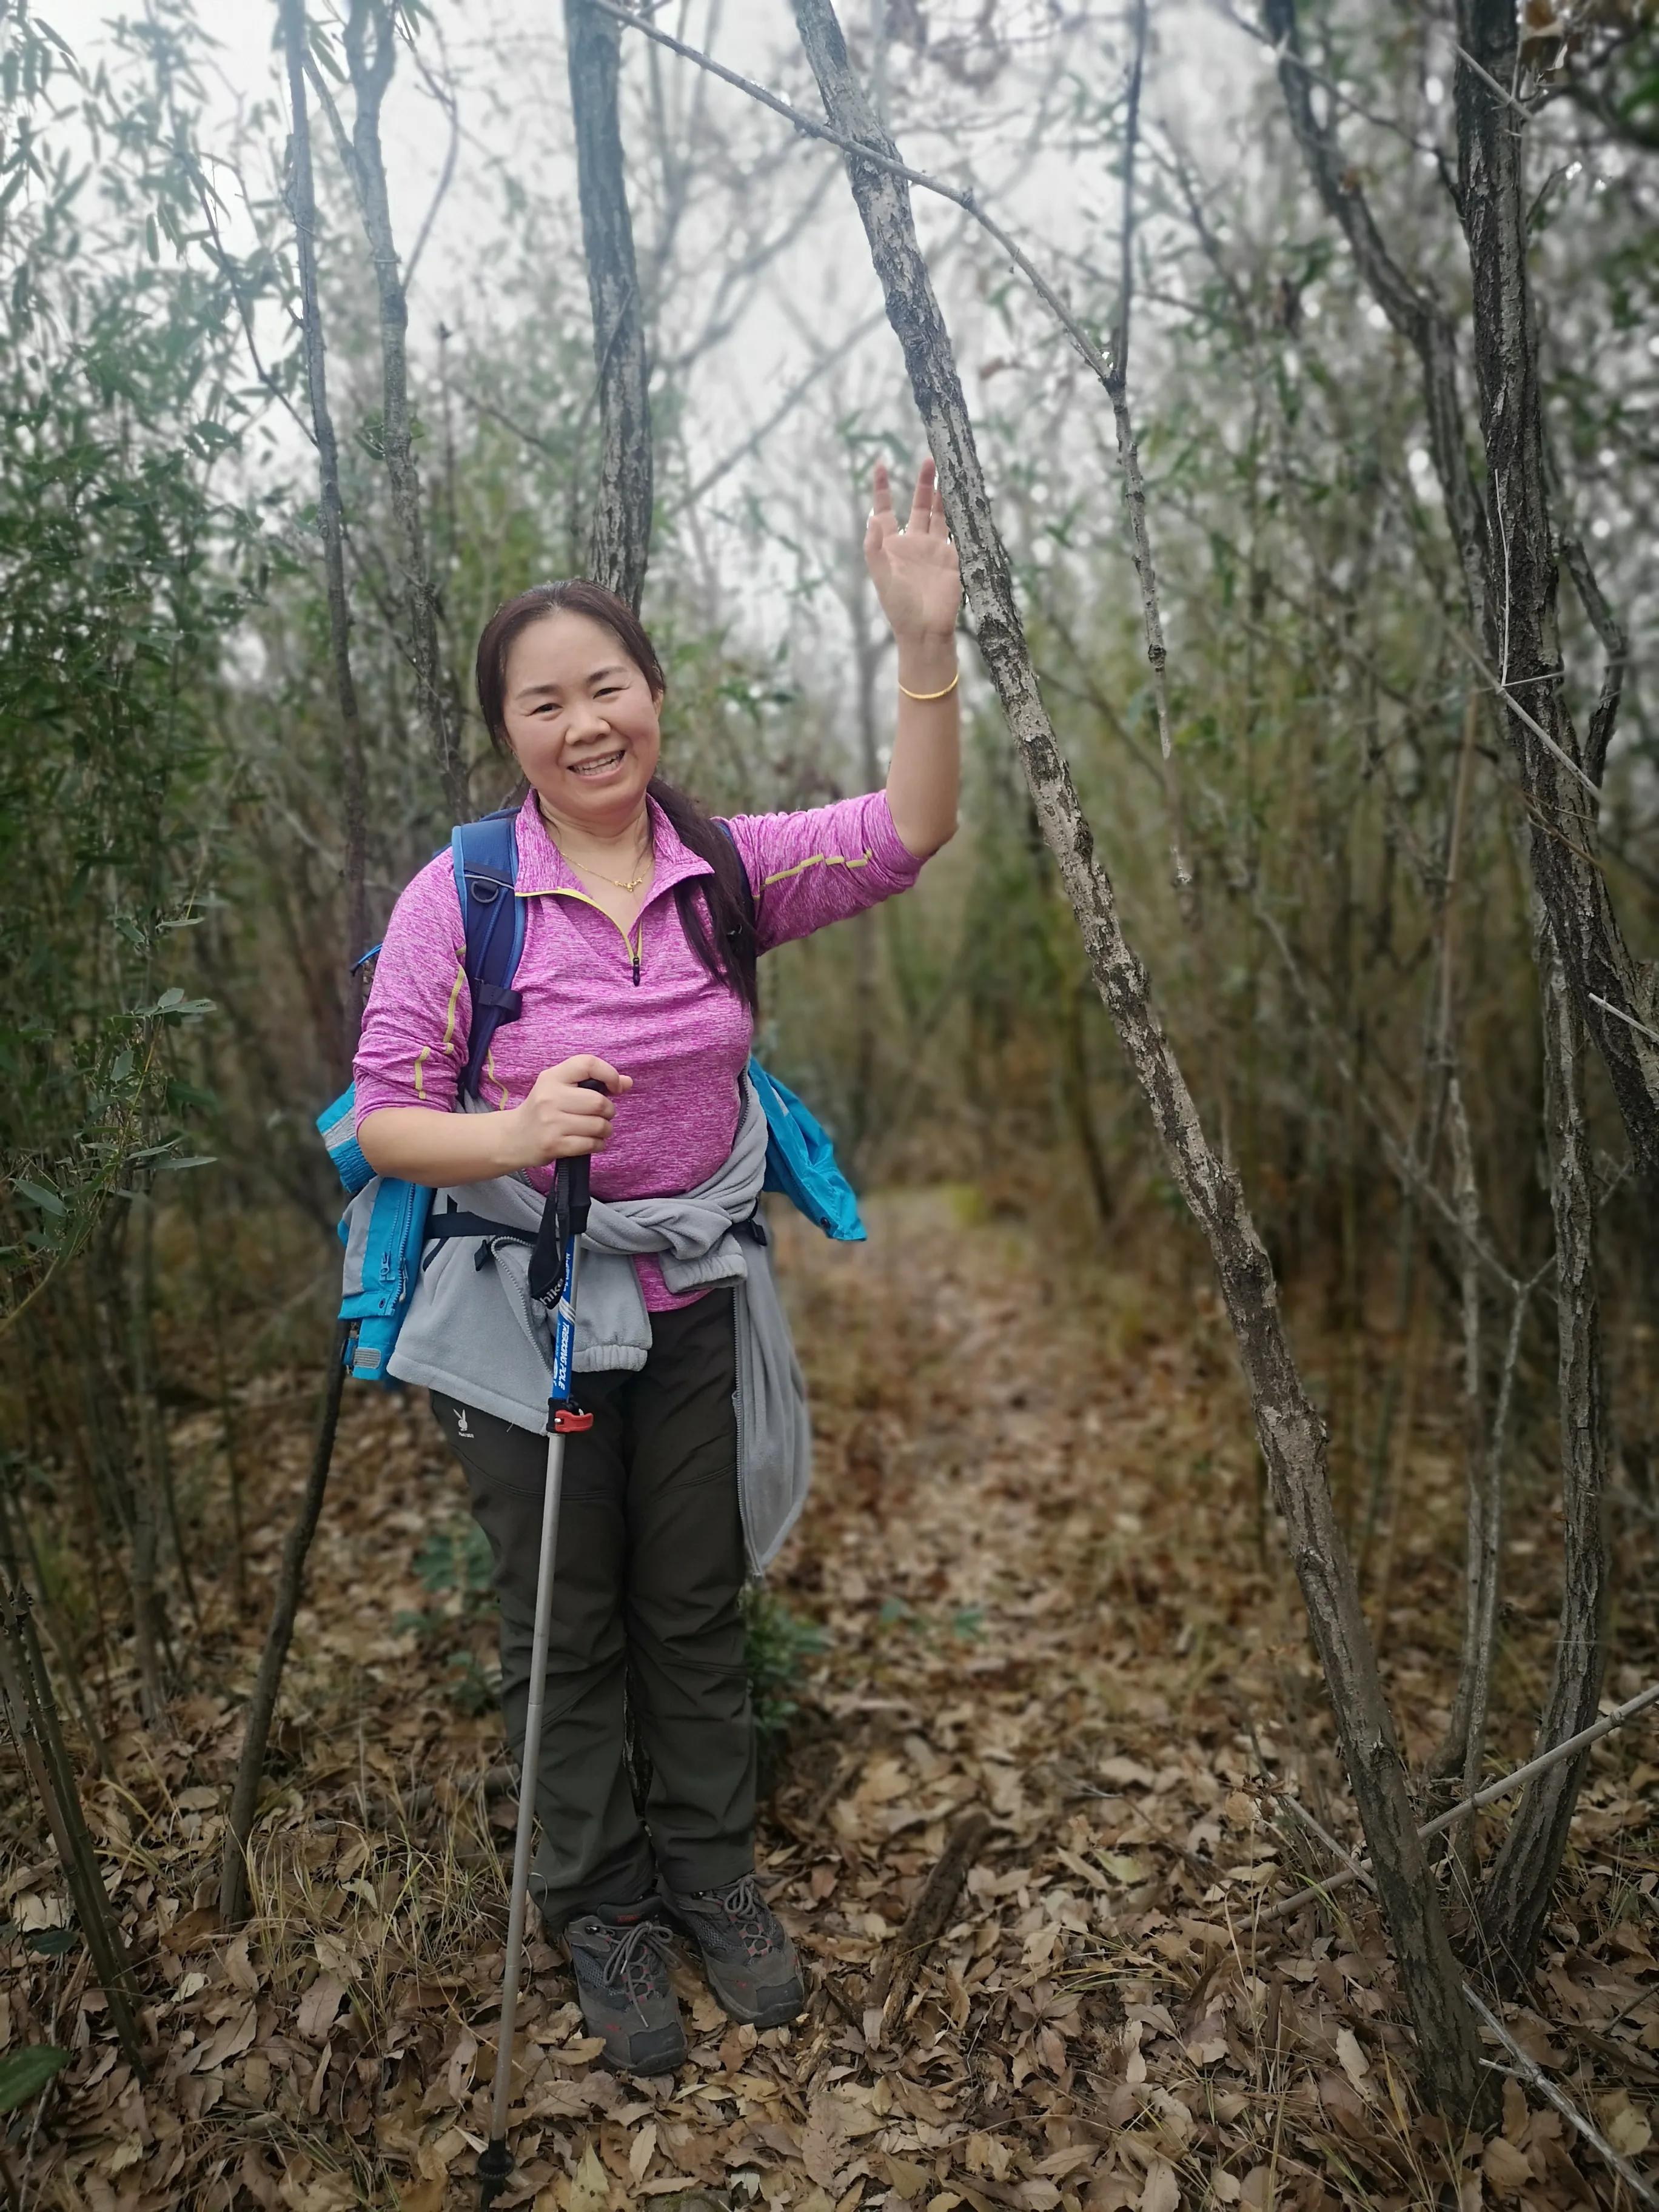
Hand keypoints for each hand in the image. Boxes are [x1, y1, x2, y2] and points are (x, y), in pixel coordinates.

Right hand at [504, 1055, 630, 1169]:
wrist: (514, 1137)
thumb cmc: (543, 1110)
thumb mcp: (561, 1088)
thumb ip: (594, 1082)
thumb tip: (628, 1082)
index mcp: (552, 1077)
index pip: (588, 1063)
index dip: (609, 1074)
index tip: (615, 1087)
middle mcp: (550, 1097)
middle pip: (599, 1102)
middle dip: (609, 1111)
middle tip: (602, 1115)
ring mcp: (551, 1122)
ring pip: (599, 1125)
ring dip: (605, 1130)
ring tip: (596, 1130)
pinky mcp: (554, 1144)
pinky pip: (591, 1144)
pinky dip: (598, 1144)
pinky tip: (590, 1142)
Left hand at [864, 457, 961, 645]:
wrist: (925, 629)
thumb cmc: (899, 607)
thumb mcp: (882, 578)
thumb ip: (875, 549)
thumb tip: (872, 519)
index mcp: (890, 547)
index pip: (885, 511)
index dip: (882, 489)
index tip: (880, 465)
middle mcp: (912, 544)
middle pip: (917, 506)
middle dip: (922, 484)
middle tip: (927, 459)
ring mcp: (933, 549)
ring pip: (937, 514)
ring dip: (940, 494)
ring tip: (945, 471)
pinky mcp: (951, 557)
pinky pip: (954, 530)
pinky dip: (956, 513)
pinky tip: (960, 497)